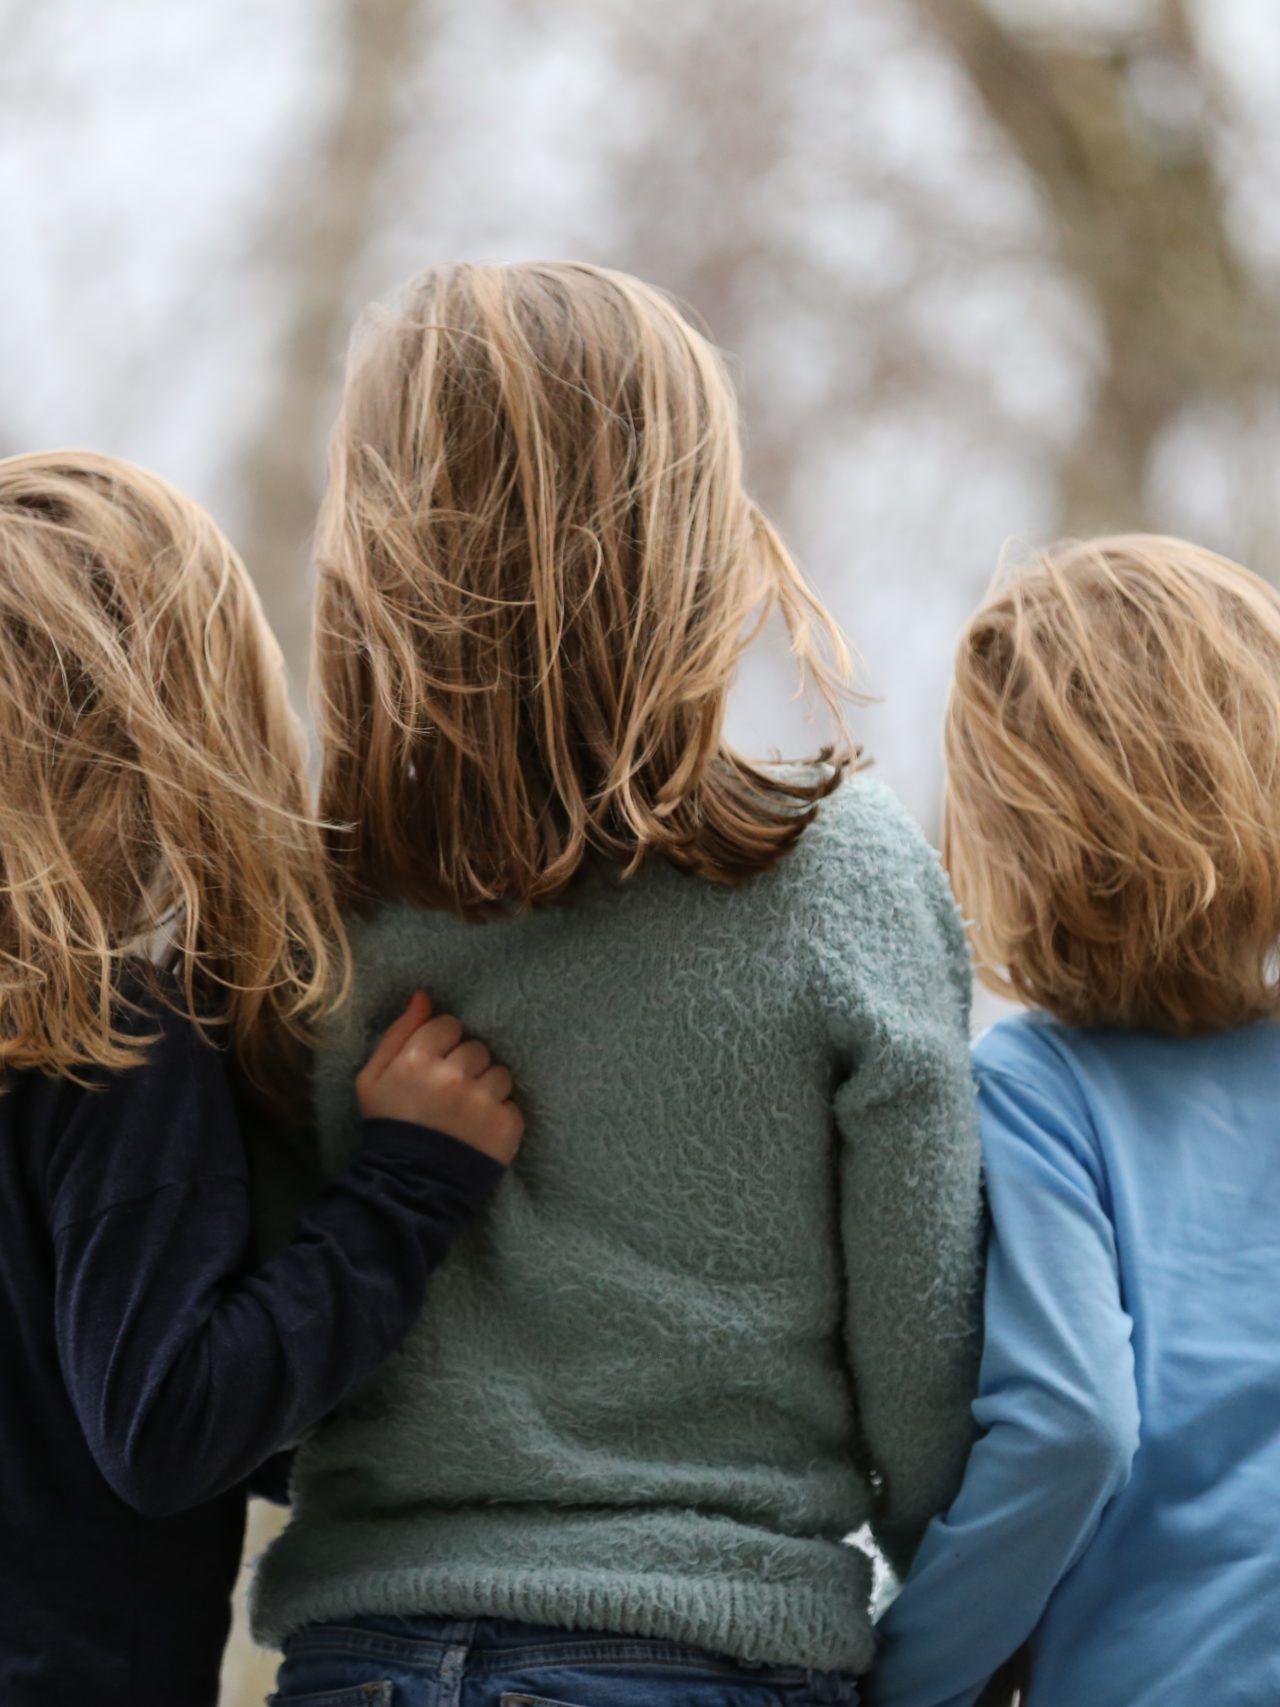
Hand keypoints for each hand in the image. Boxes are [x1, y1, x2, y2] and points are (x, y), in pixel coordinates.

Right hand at [355, 992, 523, 1164]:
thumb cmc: (389, 1127)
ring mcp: (483, 1102)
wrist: (409, 1186)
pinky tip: (478, 1130)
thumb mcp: (372, 1078)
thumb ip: (399, 1032)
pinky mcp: (506, 1126)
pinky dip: (499, 1114)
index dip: (442, 1045)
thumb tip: (424, 996)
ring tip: (465, 1113)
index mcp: (417, 1061)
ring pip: (499, 1072)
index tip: (433, 1067)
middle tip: (448, 1094)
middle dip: (464, 1066)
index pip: (448, 1025)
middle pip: (476, 1048)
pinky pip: (512, 1102)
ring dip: (486, 1088)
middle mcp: (453, 1077)